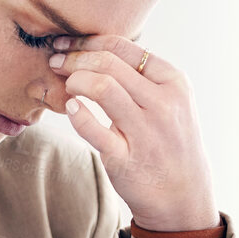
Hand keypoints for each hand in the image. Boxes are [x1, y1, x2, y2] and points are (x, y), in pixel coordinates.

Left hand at [48, 35, 217, 231]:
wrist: (182, 196)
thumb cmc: (168, 143)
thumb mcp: (170, 102)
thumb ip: (142, 78)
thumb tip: (96, 50)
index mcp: (173, 82)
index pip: (124, 47)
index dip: (88, 41)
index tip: (67, 43)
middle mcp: (162, 103)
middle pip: (109, 63)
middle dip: (74, 57)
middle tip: (55, 60)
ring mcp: (145, 131)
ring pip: (102, 87)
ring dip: (75, 80)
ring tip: (66, 85)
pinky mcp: (125, 158)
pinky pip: (92, 128)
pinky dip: (76, 113)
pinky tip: (70, 108)